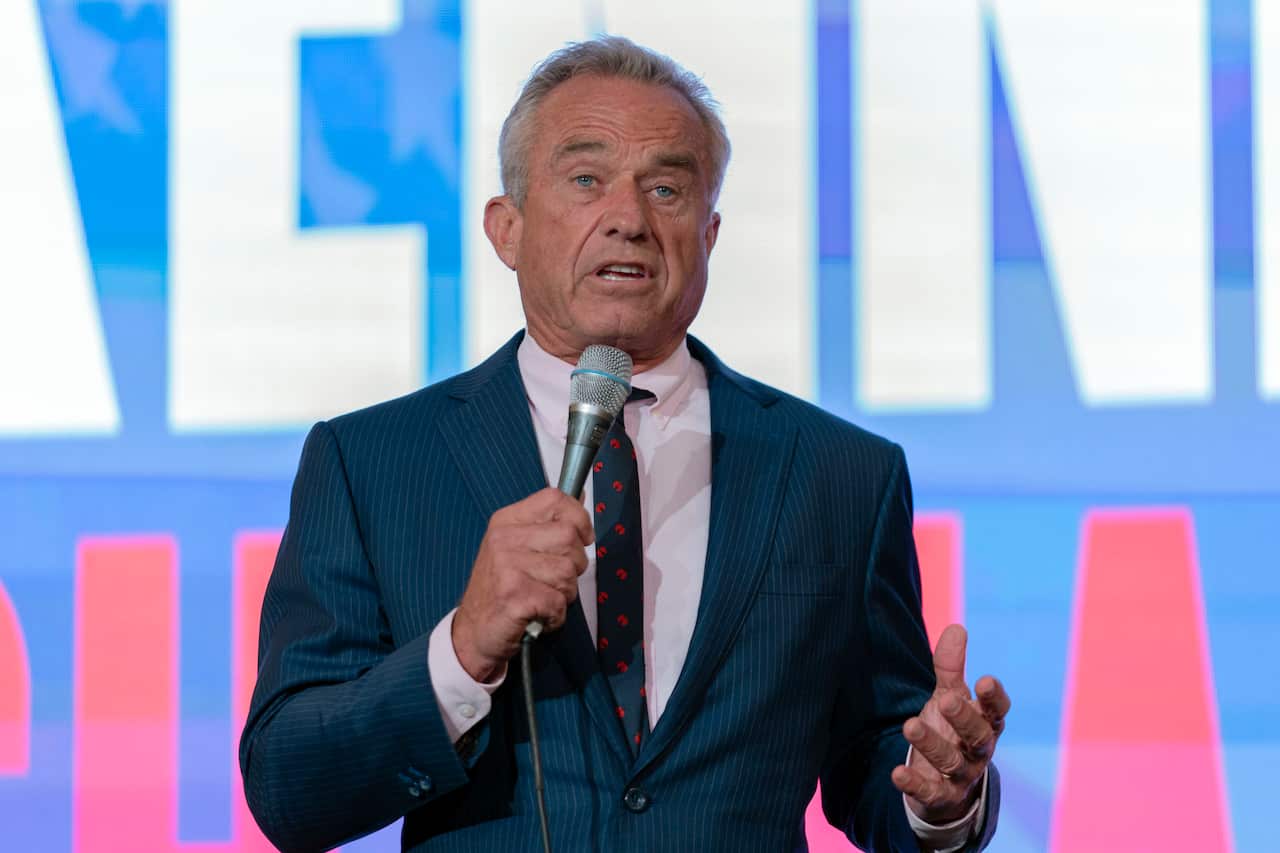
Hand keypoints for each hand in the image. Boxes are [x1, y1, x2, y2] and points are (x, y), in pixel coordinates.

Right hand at [452, 487, 592, 681]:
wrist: (472, 632)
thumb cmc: (499, 590)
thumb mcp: (516, 546)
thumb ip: (547, 523)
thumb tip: (580, 496)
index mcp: (507, 521)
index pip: (555, 499)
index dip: (578, 518)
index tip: (581, 538)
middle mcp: (504, 539)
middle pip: (569, 537)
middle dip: (574, 564)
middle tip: (553, 580)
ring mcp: (507, 567)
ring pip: (568, 572)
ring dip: (564, 593)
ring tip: (542, 598)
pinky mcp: (514, 596)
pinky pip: (559, 601)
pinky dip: (555, 615)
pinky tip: (538, 615)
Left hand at [891, 624, 1010, 824]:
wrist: (946, 785)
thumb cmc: (951, 729)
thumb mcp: (950, 696)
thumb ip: (951, 667)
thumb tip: (956, 627)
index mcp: (985, 722)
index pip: (997, 710)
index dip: (994, 697)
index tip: (985, 681)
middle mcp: (978, 750)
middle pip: (979, 736)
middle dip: (964, 718)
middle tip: (946, 700)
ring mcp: (962, 775)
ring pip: (953, 762)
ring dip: (932, 744)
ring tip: (910, 726)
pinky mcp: (941, 796)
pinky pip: (930, 792)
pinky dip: (915, 784)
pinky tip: (897, 773)